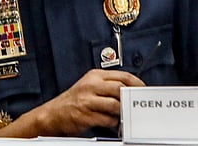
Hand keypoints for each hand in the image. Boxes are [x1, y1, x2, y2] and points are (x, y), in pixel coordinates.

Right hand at [24, 69, 144, 136]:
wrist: (54, 114)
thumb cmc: (74, 101)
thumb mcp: (90, 87)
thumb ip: (109, 86)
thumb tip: (133, 92)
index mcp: (94, 76)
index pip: (123, 76)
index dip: (138, 84)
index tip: (144, 92)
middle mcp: (90, 85)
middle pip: (121, 88)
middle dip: (131, 99)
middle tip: (136, 106)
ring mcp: (87, 100)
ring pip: (116, 104)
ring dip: (122, 113)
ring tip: (121, 116)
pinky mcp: (85, 114)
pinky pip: (108, 119)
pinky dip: (113, 123)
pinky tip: (110, 123)